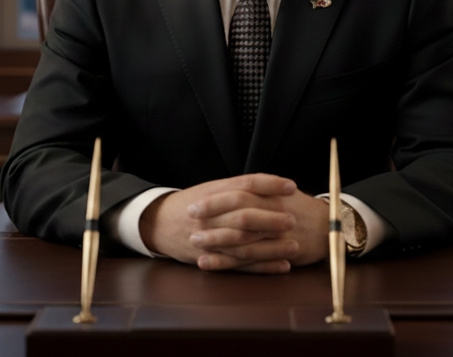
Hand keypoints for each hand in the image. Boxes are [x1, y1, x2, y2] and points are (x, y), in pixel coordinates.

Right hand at [139, 174, 328, 273]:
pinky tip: (281, 265)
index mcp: (213, 193)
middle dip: (271, 218)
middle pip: (245, 215)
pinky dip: (262, 266)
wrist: (158, 223)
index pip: (246, 184)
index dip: (270, 184)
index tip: (291, 186)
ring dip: (272, 246)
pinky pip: (239, 264)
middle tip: (293, 219)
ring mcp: (209, 238)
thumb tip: (271, 185)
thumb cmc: (190, 205)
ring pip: (244, 243)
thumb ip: (236, 188)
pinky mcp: (211, 258)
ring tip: (295, 246)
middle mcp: (211, 214)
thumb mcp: (210, 189)